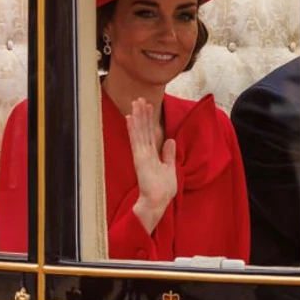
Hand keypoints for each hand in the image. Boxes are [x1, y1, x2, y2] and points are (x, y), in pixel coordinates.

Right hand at [127, 98, 176, 233]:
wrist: (158, 201)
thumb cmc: (163, 188)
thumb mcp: (170, 167)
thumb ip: (168, 154)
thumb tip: (170, 140)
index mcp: (151, 155)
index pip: (149, 134)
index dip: (148, 120)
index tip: (148, 107)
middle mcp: (144, 153)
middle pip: (143, 129)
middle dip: (141, 114)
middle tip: (139, 99)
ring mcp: (141, 155)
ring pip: (139, 131)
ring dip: (137, 117)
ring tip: (135, 103)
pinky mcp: (140, 158)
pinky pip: (136, 140)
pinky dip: (133, 128)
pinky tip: (130, 118)